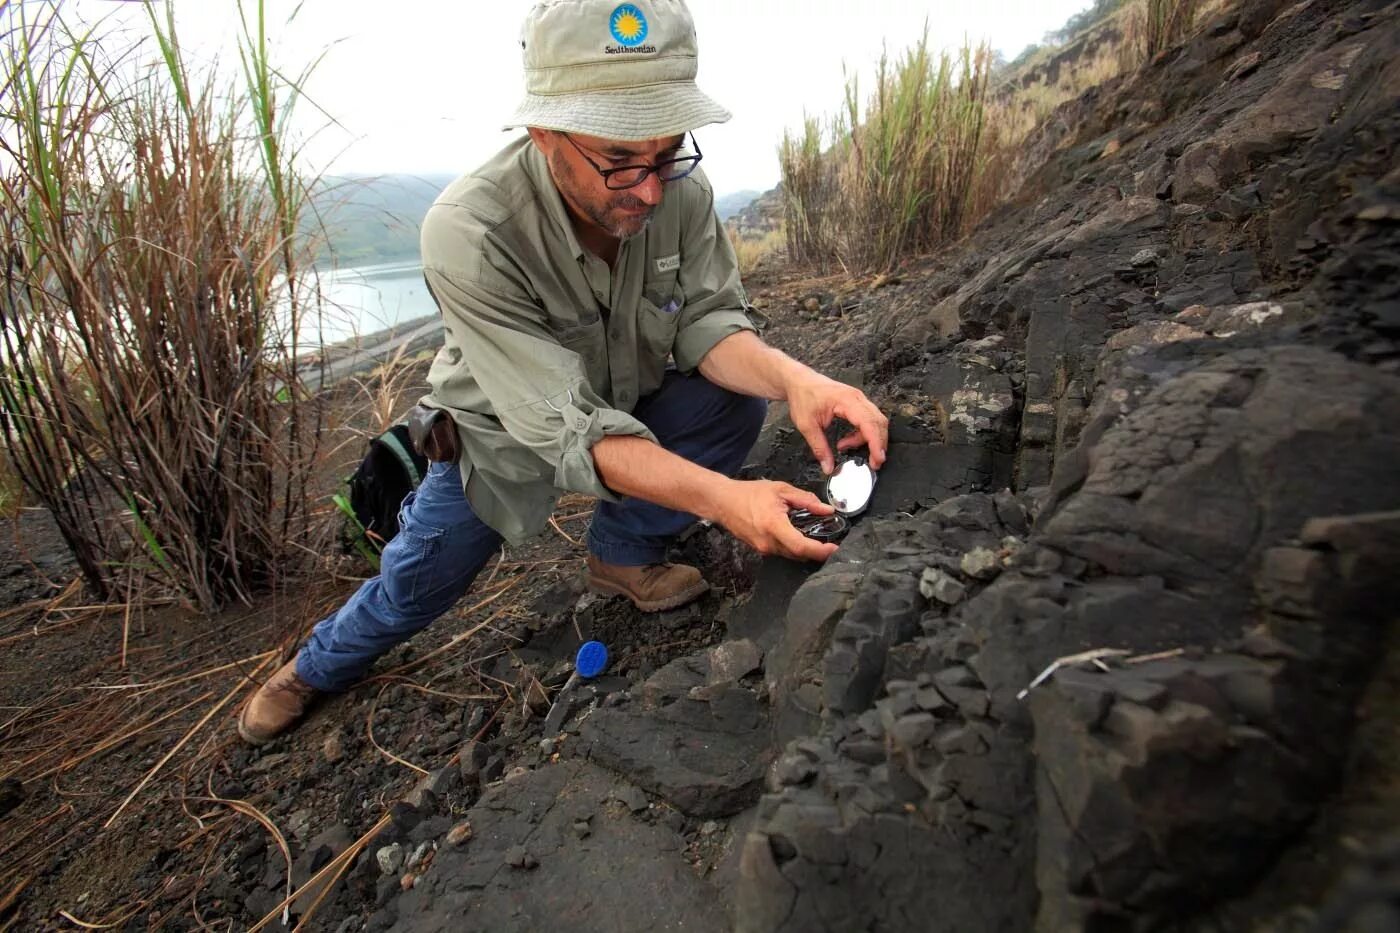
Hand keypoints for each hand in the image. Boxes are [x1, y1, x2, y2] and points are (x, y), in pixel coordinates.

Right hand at [714, 479, 839, 561]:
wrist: (722, 502)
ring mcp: (763, 549)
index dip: (820, 551)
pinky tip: (797, 533)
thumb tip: (827, 510)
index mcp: (774, 526)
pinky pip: (782, 551)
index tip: (835, 549)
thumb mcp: (780, 490)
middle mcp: (768, 543)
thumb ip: (806, 500)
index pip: (801, 546)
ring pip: (791, 555)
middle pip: (799, 554)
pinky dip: (793, 545)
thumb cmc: (749, 493)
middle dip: (817, 551)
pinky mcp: (761, 550)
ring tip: (816, 535)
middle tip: (832, 541)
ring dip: (805, 548)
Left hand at [785, 372, 888, 474]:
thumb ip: (819, 447)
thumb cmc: (803, 396)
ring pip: (875, 421)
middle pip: (878, 422)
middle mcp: (857, 398)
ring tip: (847, 447)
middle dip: (878, 444)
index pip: (869, 423)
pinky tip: (848, 440)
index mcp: (846, 401)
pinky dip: (863, 433)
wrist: (799, 381)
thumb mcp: (807, 425)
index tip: (878, 459)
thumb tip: (827, 466)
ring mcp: (859, 399)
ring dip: (870, 439)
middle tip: (873, 463)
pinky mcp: (857, 403)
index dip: (876, 443)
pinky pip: (868, 419)